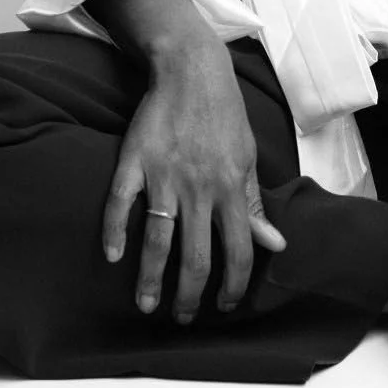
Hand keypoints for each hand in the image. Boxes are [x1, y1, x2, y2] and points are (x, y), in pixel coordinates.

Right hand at [101, 39, 287, 324]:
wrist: (191, 71)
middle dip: (190, 296)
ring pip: (158, 240)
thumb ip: (254, 204)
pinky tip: (111, 256)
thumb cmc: (224, 116)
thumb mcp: (247, 158)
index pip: (238, 252)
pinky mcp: (135, 160)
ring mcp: (165, 175)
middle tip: (181, 317)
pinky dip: (114, 231)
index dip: (233, 285)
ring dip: (151, 279)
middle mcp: (200, 189)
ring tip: (147, 305)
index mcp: (231, 189)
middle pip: (196, 257)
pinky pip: (120, 202)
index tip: (224, 306)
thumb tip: (276, 244)